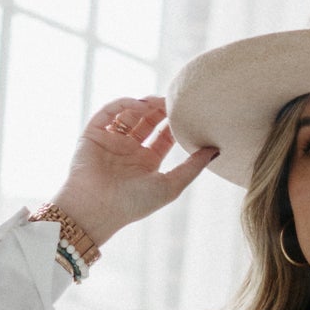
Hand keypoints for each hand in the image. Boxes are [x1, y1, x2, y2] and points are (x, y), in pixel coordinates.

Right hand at [51, 95, 216, 248]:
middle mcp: (128, 150)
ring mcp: (111, 141)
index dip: (174, 123)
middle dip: (160, 109)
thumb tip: (216, 150)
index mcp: (146, 162)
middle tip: (173, 100)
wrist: (97, 209)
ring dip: (143, 104)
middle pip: (147, 121)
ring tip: (157, 101)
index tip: (187, 112)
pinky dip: (122, 104)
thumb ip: (192, 167)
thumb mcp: (171, 186)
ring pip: (129, 114)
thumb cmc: (134, 203)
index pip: (163, 136)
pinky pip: (108, 113)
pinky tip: (138, 105)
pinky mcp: (93, 134)